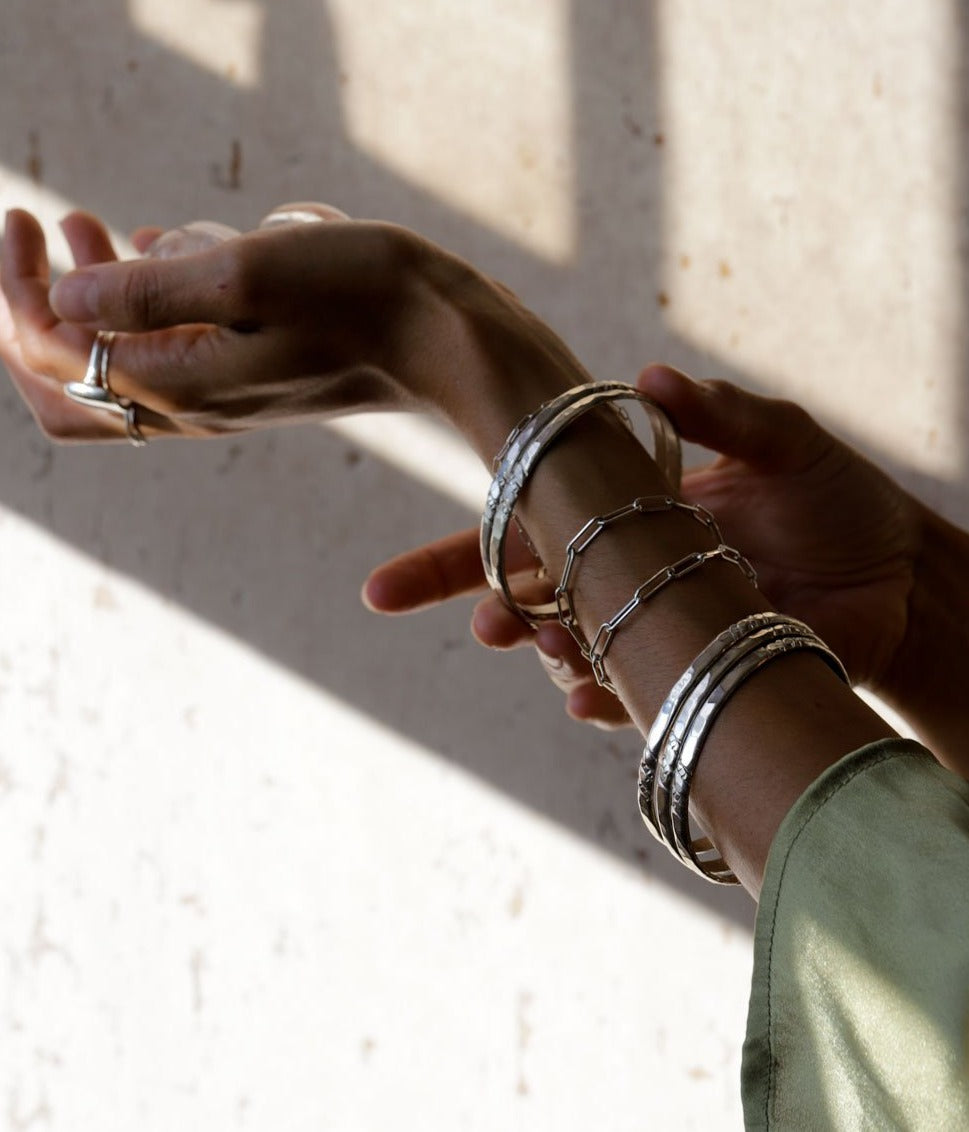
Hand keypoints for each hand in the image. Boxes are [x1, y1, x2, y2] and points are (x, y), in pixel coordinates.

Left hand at [1, 204, 535, 442]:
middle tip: (43, 231)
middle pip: (71, 387)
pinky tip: (165, 246)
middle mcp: (194, 406)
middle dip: (37, 310)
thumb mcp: (248, 274)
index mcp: (180, 386)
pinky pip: (175, 350)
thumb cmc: (363, 298)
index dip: (20, 288)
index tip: (30, 216)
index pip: (56, 354)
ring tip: (94, 225)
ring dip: (91, 298)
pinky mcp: (255, 378)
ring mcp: (225, 396)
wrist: (449, 339)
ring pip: (121, 365)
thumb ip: (147, 291)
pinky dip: (151, 305)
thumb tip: (65, 295)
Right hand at [363, 366, 919, 722]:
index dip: (447, 563)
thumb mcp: (789, 443)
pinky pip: (636, 700)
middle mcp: (627, 576)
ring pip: (577, 653)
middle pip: (531, 602)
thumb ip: (722, 415)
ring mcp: (657, 629)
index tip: (379, 590)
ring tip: (560, 652)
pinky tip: (598, 701)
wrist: (903, 575)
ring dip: (558, 657)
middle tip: (493, 626)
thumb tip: (647, 375)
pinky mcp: (696, 673)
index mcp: (627, 514)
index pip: (522, 531)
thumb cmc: (841, 498)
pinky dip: (611, 705)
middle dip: (499, 616)